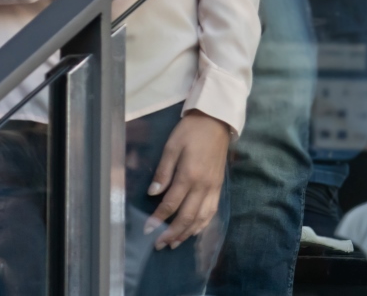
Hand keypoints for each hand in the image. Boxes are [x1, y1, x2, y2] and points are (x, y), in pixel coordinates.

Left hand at [142, 110, 229, 249]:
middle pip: (187, 216)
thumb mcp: (172, 145)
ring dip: (187, 233)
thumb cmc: (191, 131)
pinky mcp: (219, 187)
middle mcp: (203, 186)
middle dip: (172, 233)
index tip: (147, 229)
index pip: (171, 203)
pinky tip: (194, 231)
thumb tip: (153, 194)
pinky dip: (202, 225)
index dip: (158, 218)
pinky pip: (211, 212)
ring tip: (174, 243)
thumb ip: (163, 171)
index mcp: (189, 174)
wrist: (216, 121)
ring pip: (201, 218)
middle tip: (159, 244)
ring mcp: (213, 188)